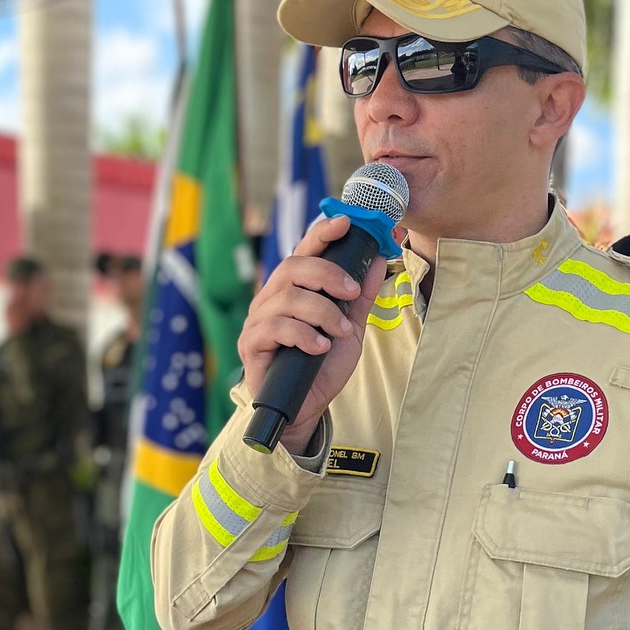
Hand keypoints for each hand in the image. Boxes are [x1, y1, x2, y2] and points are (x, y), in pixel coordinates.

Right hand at [238, 214, 392, 454]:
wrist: (307, 407)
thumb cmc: (322, 366)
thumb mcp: (350, 327)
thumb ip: (361, 295)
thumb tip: (378, 259)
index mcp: (294, 288)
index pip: (304, 250)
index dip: (322, 232)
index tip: (347, 222)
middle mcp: (272, 298)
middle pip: (293, 267)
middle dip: (327, 274)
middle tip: (352, 291)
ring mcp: (258, 320)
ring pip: (287, 297)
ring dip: (321, 311)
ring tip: (339, 331)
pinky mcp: (251, 345)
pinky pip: (275, 328)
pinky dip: (302, 335)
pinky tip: (319, 347)